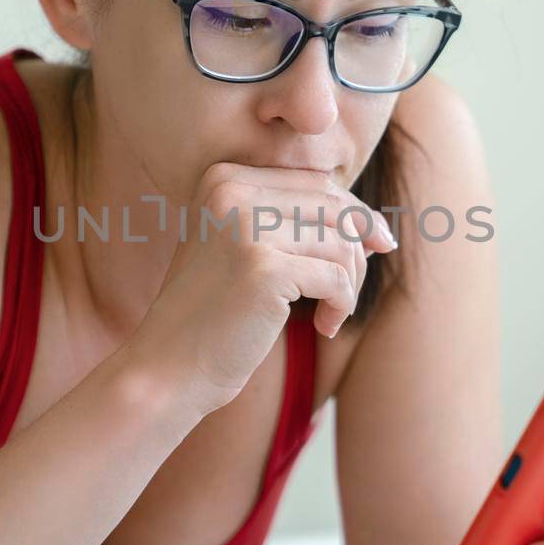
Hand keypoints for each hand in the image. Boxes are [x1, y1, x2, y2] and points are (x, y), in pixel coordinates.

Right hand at [125, 161, 396, 419]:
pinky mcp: (264, 269)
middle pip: (334, 206)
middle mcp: (231, 191)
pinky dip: (342, 306)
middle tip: (350, 291)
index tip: (375, 248)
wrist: (168, 367)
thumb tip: (375, 223)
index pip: (316, 183)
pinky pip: (338, 277)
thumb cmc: (214, 314)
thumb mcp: (245, 249)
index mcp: (223, 177)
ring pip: (343, 241)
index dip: (355, 215)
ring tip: (331, 314)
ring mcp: (245, 227)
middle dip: (359, 248)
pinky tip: (324, 327)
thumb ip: (294, 222)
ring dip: (350, 284)